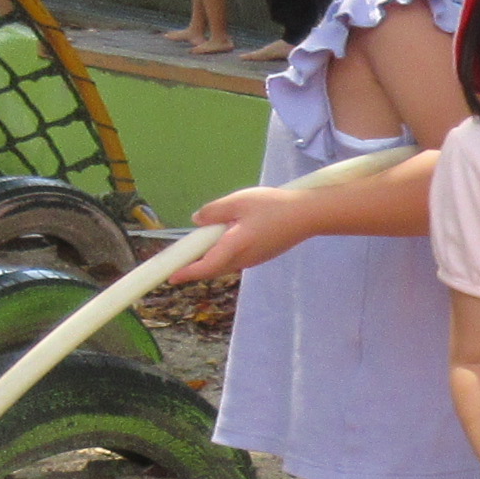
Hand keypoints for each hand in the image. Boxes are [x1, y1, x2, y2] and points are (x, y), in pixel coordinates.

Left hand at [165, 184, 311, 280]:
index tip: (171, 277)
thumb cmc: (273, 206)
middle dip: (196, 267)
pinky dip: (223, 255)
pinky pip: (236, 260)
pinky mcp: (261, 256)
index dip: (187, 272)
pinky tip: (225, 239)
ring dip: (210, 260)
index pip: (206, 266)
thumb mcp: (240, 201)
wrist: (307, 215)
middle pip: (213, 268)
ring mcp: (254, 260)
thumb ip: (215, 211)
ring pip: (225, 265)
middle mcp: (243, 259)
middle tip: (181, 259)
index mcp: (235, 246)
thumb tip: (197, 220)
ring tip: (202, 245)